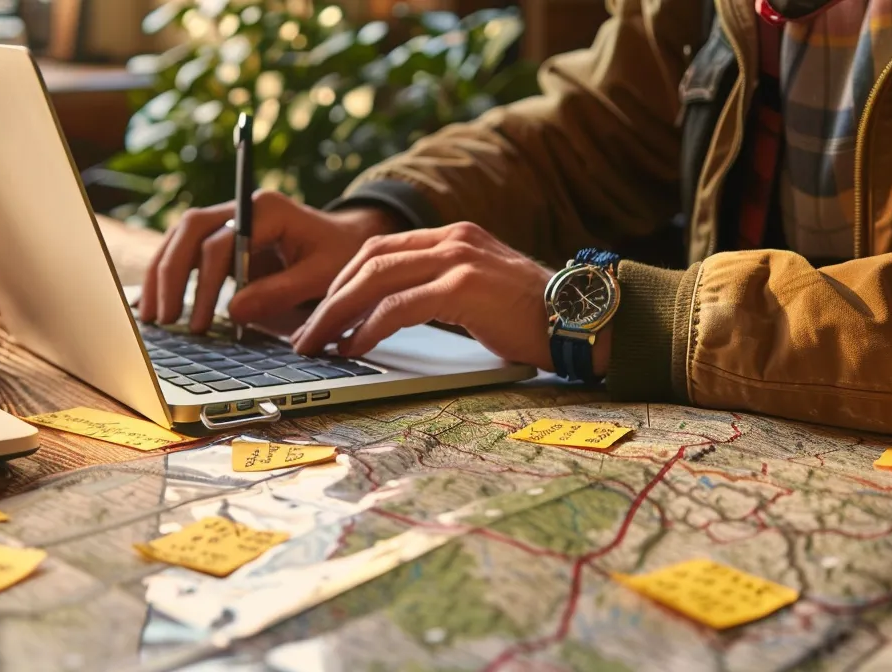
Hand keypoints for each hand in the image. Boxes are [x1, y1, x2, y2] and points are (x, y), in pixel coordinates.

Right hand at [138, 191, 397, 332]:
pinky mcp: (223, 237)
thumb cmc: (339, 255)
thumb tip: (234, 312)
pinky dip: (170, 274)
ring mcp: (229, 219)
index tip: (201, 321)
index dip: (206, 282)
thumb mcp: (321, 276)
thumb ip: (281, 292)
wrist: (347, 241)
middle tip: (166, 319)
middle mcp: (242, 207)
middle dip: (171, 274)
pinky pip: (187, 250)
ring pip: (181, 237)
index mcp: (267, 209)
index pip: (222, 240)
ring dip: (162, 274)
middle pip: (191, 230)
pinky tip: (158, 303)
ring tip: (153, 317)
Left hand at [292, 222, 608, 373]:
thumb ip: (443, 290)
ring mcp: (460, 258)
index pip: (381, 248)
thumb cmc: (536, 318)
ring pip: (376, 280)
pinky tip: (355, 346)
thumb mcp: (482, 292)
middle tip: (306, 332)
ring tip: (319, 343)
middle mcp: (454, 239)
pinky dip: (370, 327)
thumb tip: (392, 317)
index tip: (323, 311)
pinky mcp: (465, 286)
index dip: (344, 280)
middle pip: (369, 260)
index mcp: (456, 235)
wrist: (586, 321)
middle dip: (330, 298)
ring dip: (338, 314)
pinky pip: (400, 306)